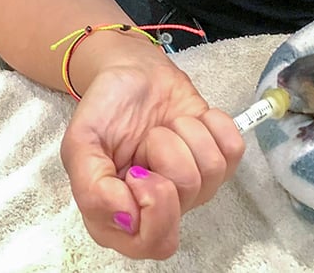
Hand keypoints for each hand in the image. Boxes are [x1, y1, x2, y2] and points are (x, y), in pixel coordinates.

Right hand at [60, 53, 244, 259]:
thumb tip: (128, 219)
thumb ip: (91, 188)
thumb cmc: (105, 108)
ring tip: (165, 127)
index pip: (153, 241)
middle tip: (149, 140)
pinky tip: (190, 120)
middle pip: (187, 197)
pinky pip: (233, 150)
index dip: (152, 201)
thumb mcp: (80, 143)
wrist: (132, 73)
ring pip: (212, 171)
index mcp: (119, 219)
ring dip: (186, 134)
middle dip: (169, 155)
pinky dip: (213, 125)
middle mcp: (159, 209)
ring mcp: (192, 184)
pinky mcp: (217, 156)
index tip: (136, 169)